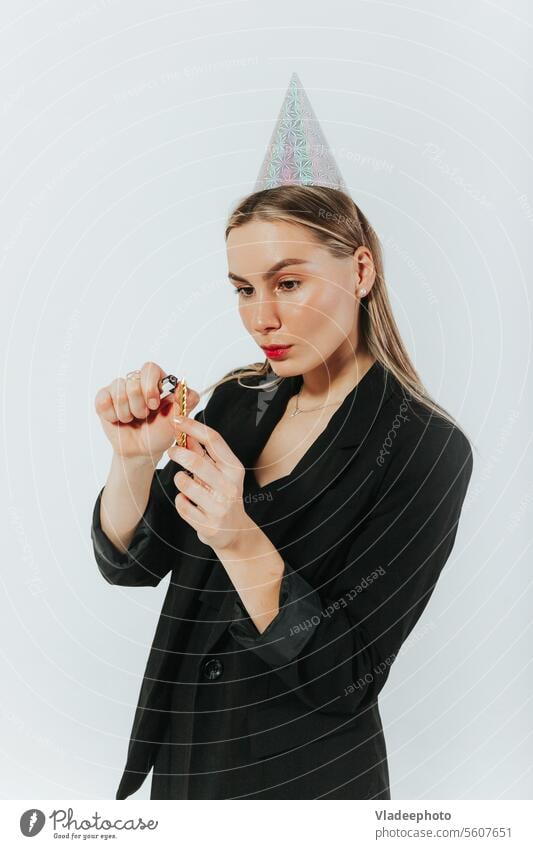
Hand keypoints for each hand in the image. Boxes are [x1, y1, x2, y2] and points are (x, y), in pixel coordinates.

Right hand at [95, 361, 199, 461]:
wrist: (141, 451)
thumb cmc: (160, 433)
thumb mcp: (178, 420)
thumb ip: (187, 401)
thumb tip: (183, 385)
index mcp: (157, 381)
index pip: (149, 369)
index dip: (150, 387)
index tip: (154, 405)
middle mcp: (137, 381)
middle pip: (132, 381)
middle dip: (139, 406)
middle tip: (144, 416)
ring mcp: (120, 389)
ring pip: (117, 390)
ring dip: (126, 412)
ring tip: (132, 419)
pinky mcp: (104, 399)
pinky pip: (102, 400)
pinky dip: (112, 415)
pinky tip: (119, 420)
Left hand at [167, 415, 251, 549]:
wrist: (234, 531)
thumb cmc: (224, 495)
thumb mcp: (220, 473)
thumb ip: (204, 453)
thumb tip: (186, 430)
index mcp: (234, 469)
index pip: (214, 440)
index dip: (193, 426)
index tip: (177, 419)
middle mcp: (230, 487)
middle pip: (196, 461)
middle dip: (178, 453)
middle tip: (171, 451)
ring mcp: (220, 507)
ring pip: (184, 483)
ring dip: (180, 480)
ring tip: (185, 483)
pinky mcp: (208, 525)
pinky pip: (181, 504)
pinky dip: (181, 500)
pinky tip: (189, 502)